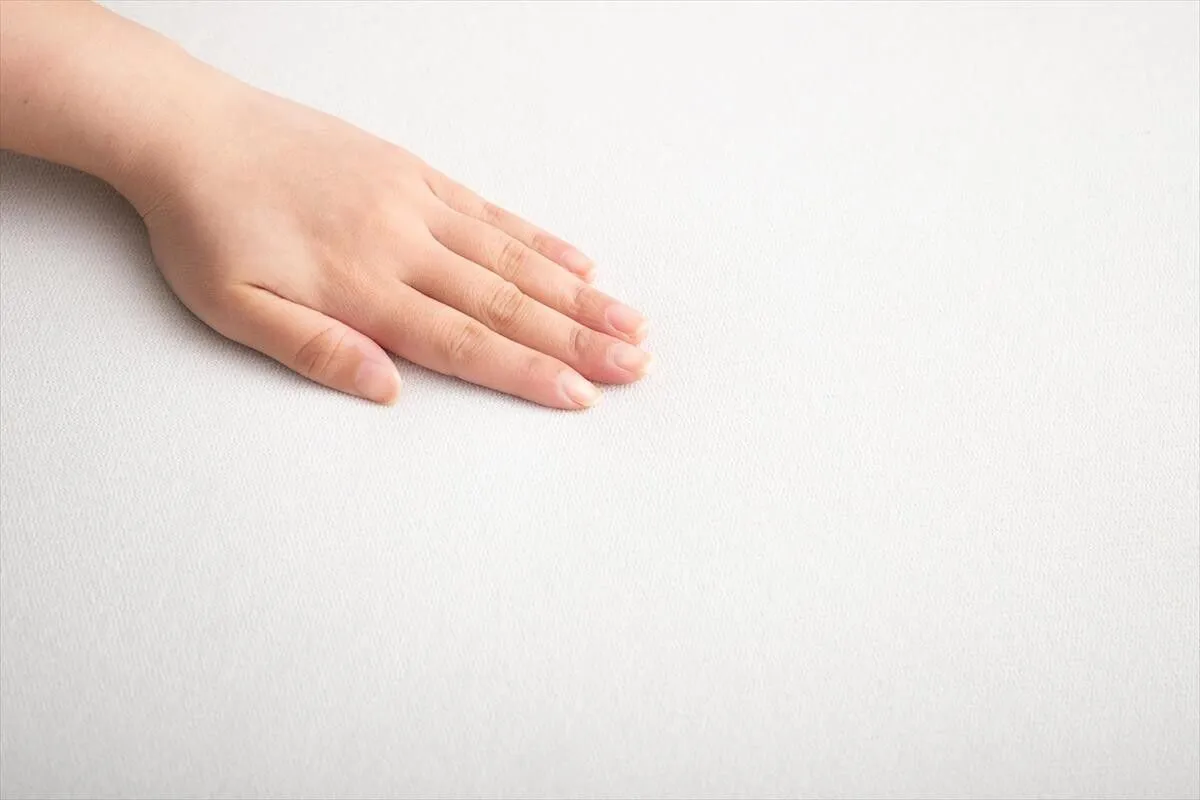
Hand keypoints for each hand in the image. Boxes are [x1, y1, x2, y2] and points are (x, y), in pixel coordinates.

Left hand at [130, 85, 650, 408]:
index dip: (526, 371)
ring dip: (576, 295)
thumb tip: (387, 389)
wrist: (189, 130)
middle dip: (578, 339)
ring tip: (630, 321)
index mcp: (360, 285)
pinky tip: (579, 262)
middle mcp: (402, 243)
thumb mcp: (233, 306)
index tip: (581, 394)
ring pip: (513, 258)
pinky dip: (540, 240)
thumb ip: (313, 350)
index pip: (462, 340)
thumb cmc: (206, 226)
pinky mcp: (415, 174)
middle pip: (507, 301)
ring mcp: (416, 203)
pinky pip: (490, 211)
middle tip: (636, 364)